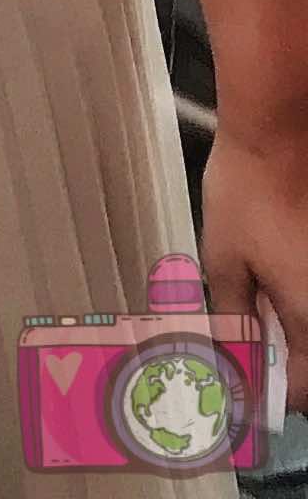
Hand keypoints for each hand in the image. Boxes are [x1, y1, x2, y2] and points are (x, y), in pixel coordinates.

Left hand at [199, 108, 307, 376]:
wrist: (278, 130)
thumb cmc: (247, 193)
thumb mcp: (224, 258)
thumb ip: (232, 316)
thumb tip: (232, 358)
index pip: (304, 389)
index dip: (273, 394)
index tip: (244, 386)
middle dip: (285, 364)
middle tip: (247, 348)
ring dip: (291, 333)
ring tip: (255, 311)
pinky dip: (299, 303)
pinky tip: (273, 282)